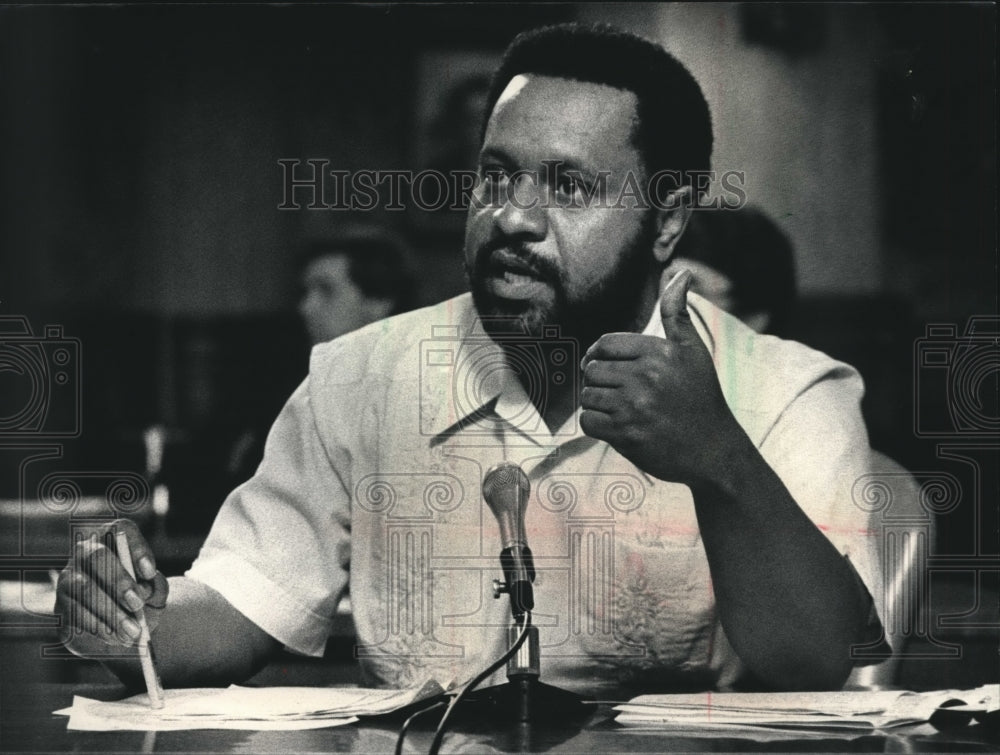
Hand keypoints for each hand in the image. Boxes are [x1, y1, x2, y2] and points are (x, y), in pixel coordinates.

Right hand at [55, 519, 167, 657]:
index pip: (121, 530)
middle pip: (97, 555)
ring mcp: (69, 580)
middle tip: (137, 604)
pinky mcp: (61, 608)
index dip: (136, 548)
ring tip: (133, 631)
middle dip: (118, 580)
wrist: (124, 632)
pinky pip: (74, 614)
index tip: (149, 573)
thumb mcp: (156, 594)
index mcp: (113, 543)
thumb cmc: (141, 603)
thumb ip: (156, 587)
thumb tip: (145, 586)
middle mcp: (86, 555)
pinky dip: (99, 628)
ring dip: (110, 612)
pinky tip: (116, 637)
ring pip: (83, 588)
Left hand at [579, 269, 740, 483]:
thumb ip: (678, 312)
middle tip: (620, 393)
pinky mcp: (626, 435)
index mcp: (658, 352)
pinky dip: (597, 426)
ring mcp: (634, 407)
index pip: (605, 345)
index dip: (599, 355)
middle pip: (592, 370)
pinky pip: (588, 422)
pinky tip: (618, 427)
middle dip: (601, 382)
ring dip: (599, 404)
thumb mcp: (692, 350)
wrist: (713, 450)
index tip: (603, 366)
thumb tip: (681, 272)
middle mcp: (645, 377)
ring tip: (623, 410)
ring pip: (588, 396)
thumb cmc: (701, 396)